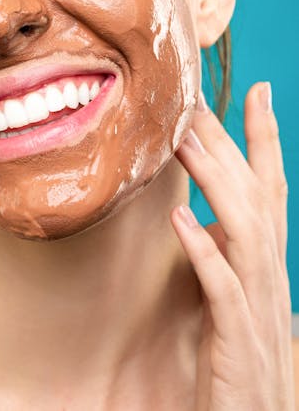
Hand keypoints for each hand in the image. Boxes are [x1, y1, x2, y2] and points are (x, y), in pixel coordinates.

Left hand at [171, 82, 293, 410]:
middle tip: (196, 96)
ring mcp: (258, 307)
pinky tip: (182, 221)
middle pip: (254, 193)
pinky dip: (207, 254)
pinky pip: (224, 291)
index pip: (271, 188)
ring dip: (214, 181)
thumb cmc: (239, 364)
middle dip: (228, 142)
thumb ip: (227, 259)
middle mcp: (270, 276)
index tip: (260, 89)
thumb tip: (207, 220)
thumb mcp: (235, 301)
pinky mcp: (239, 341)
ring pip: (244, 228)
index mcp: (267, 263)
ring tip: (181, 141)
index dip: (267, 139)